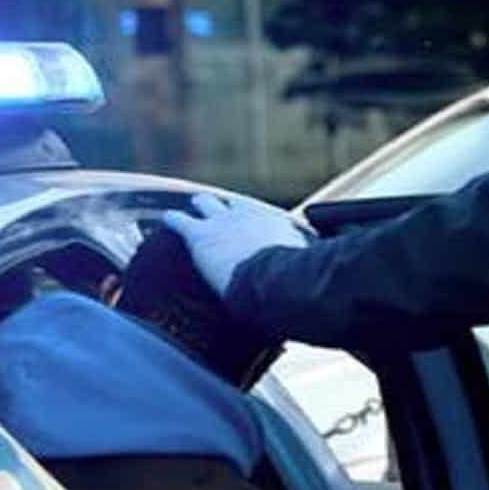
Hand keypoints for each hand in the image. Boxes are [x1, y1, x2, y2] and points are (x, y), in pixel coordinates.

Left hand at [161, 193, 309, 296]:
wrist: (273, 282)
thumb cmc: (294, 282)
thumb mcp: (307, 270)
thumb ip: (307, 269)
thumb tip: (320, 285)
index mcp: (276, 224)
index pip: (264, 218)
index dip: (257, 223)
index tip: (258, 229)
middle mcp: (249, 216)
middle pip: (235, 204)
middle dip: (228, 207)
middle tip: (224, 213)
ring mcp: (223, 223)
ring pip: (207, 204)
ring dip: (201, 206)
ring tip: (195, 207)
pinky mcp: (200, 235)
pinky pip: (181, 221)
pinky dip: (174, 220)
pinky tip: (167, 218)